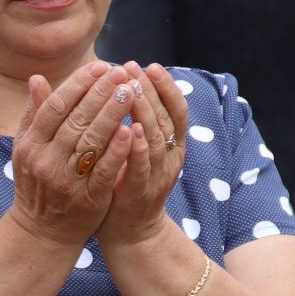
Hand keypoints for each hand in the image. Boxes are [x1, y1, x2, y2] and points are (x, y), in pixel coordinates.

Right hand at [7, 61, 136, 248]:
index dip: (78, 85)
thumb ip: (35, 114)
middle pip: (75, 120)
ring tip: (131, 90)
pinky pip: (104, 170)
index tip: (99, 66)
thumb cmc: (37, 183)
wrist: (42, 231)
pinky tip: (133, 129)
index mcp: (30, 145)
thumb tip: (37, 78)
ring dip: (112, 114)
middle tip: (121, 72)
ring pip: (91, 141)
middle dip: (100, 93)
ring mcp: (65, 180)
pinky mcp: (87, 198)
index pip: (55, 107)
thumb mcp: (27, 148)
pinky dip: (118, 150)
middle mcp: (45, 160)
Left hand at [95, 61, 189, 251]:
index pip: (173, 109)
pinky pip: (141, 167)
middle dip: (150, 90)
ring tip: (132, 88)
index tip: (149, 64)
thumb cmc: (124, 183)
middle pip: (165, 117)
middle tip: (134, 67)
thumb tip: (120, 86)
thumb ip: (130, 121)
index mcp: (169, 145)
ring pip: (155, 138)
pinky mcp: (141, 192)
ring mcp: (157, 175)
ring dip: (145, 111)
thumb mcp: (130, 149)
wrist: (129, 231)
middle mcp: (169, 157)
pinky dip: (138, 148)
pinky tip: (131, 130)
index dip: (163, 87)